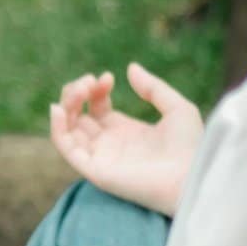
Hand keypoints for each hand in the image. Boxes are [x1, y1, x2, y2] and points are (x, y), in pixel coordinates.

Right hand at [50, 63, 203, 216]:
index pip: (96, 107)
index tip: (108, 77)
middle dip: (76, 93)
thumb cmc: (190, 149)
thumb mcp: (177, 108)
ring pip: (67, 129)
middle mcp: (108, 145)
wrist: (190, 177)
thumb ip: (153, 87)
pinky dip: (56, 128)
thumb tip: (130, 68)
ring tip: (79, 89)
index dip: (95, 89)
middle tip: (88, 81)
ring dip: (67, 104)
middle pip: (77, 116)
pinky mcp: (93, 170)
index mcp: (125, 131)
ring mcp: (99, 157)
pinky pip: (66, 149)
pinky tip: (60, 108)